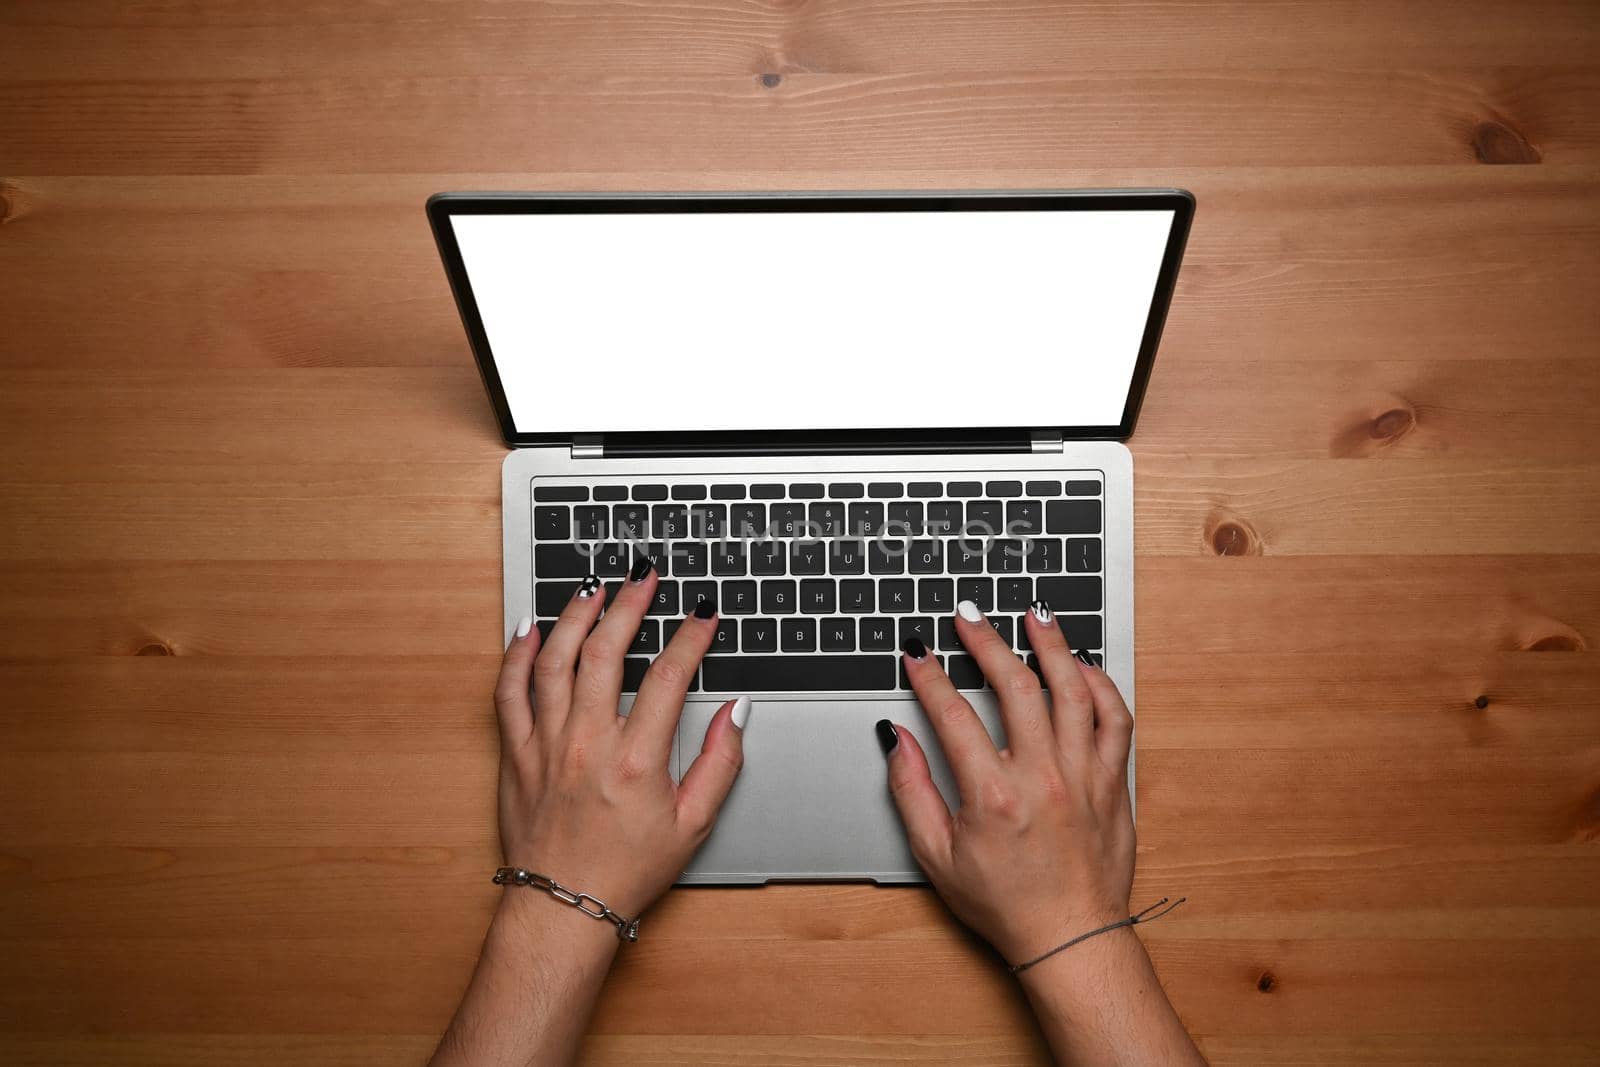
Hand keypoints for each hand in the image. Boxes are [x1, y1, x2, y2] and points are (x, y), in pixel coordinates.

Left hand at [494, 563, 749, 921]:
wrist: (563, 907)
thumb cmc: (626, 870)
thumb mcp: (694, 823)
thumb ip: (720, 762)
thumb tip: (736, 711)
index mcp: (636, 760)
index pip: (670, 676)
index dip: (691, 637)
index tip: (702, 615)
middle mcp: (587, 743)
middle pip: (607, 651)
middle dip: (629, 604)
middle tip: (644, 579)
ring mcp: (545, 744)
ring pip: (555, 660)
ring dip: (575, 617)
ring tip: (594, 590)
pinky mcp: (514, 753)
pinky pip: (508, 691)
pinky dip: (517, 655)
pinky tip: (531, 629)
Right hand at [883, 600, 1134, 964]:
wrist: (1070, 936)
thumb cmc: (1005, 903)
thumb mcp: (936, 855)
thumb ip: (911, 790)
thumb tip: (896, 739)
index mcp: (993, 796)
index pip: (953, 714)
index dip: (929, 677)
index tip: (919, 654)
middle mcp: (1043, 778)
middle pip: (1015, 686)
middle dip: (986, 641)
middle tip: (968, 616)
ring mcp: (1084, 776)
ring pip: (1072, 691)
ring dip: (1052, 646)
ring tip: (1035, 616)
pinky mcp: (1114, 782)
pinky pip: (1115, 719)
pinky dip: (1100, 686)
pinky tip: (1081, 667)